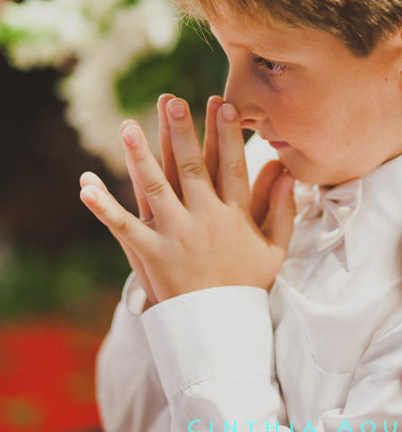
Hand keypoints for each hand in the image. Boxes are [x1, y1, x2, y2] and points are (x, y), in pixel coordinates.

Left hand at [79, 96, 295, 302]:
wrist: (219, 330)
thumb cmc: (246, 285)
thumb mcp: (274, 249)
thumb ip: (283, 209)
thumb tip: (286, 170)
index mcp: (235, 216)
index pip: (233, 166)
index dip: (227, 134)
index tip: (222, 104)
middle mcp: (205, 220)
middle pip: (193, 168)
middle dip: (182, 132)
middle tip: (173, 101)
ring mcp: (175, 236)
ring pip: (156, 188)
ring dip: (141, 156)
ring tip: (129, 125)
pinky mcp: (150, 254)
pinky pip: (123, 226)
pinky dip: (104, 206)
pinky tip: (85, 184)